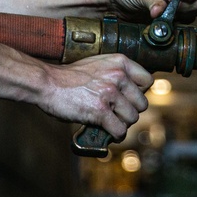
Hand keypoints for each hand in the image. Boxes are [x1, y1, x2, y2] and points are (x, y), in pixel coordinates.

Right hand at [38, 54, 152, 138]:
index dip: (140, 93)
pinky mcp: (100, 111)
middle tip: (118, 113)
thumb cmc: (70, 76)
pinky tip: (108, 131)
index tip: (130, 98)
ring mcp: (109, 93)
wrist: (48, 83)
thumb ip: (116, 74)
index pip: (148, 81)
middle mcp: (118, 76)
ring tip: (111, 122)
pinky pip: (119, 129)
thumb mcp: (98, 64)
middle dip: (131, 111)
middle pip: (142, 103)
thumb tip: (132, 92)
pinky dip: (115, 134)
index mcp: (119, 62)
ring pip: (132, 118)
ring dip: (122, 123)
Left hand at [113, 0, 196, 21]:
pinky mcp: (175, 14)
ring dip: (181, 15)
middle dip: (185, 6)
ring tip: (162, 12)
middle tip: (168, 6)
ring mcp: (179, 1)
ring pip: (194, 12)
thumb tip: (160, 12)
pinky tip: (163, 19)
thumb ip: (153, 2)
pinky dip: (177, 22)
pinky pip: (186, 21)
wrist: (118, 1)